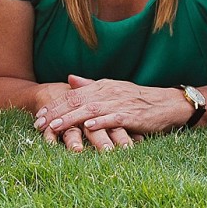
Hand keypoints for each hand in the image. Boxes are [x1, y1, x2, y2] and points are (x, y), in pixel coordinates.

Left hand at [34, 74, 190, 147]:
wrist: (168, 103)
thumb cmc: (139, 99)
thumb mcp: (113, 89)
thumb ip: (90, 85)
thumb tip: (70, 79)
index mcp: (102, 86)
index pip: (73, 94)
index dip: (55, 104)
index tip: (39, 114)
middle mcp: (108, 92)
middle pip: (77, 101)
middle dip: (56, 113)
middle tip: (38, 123)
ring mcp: (120, 103)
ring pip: (91, 110)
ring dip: (71, 118)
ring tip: (55, 127)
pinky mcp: (132, 115)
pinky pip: (113, 118)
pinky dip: (100, 122)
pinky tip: (88, 127)